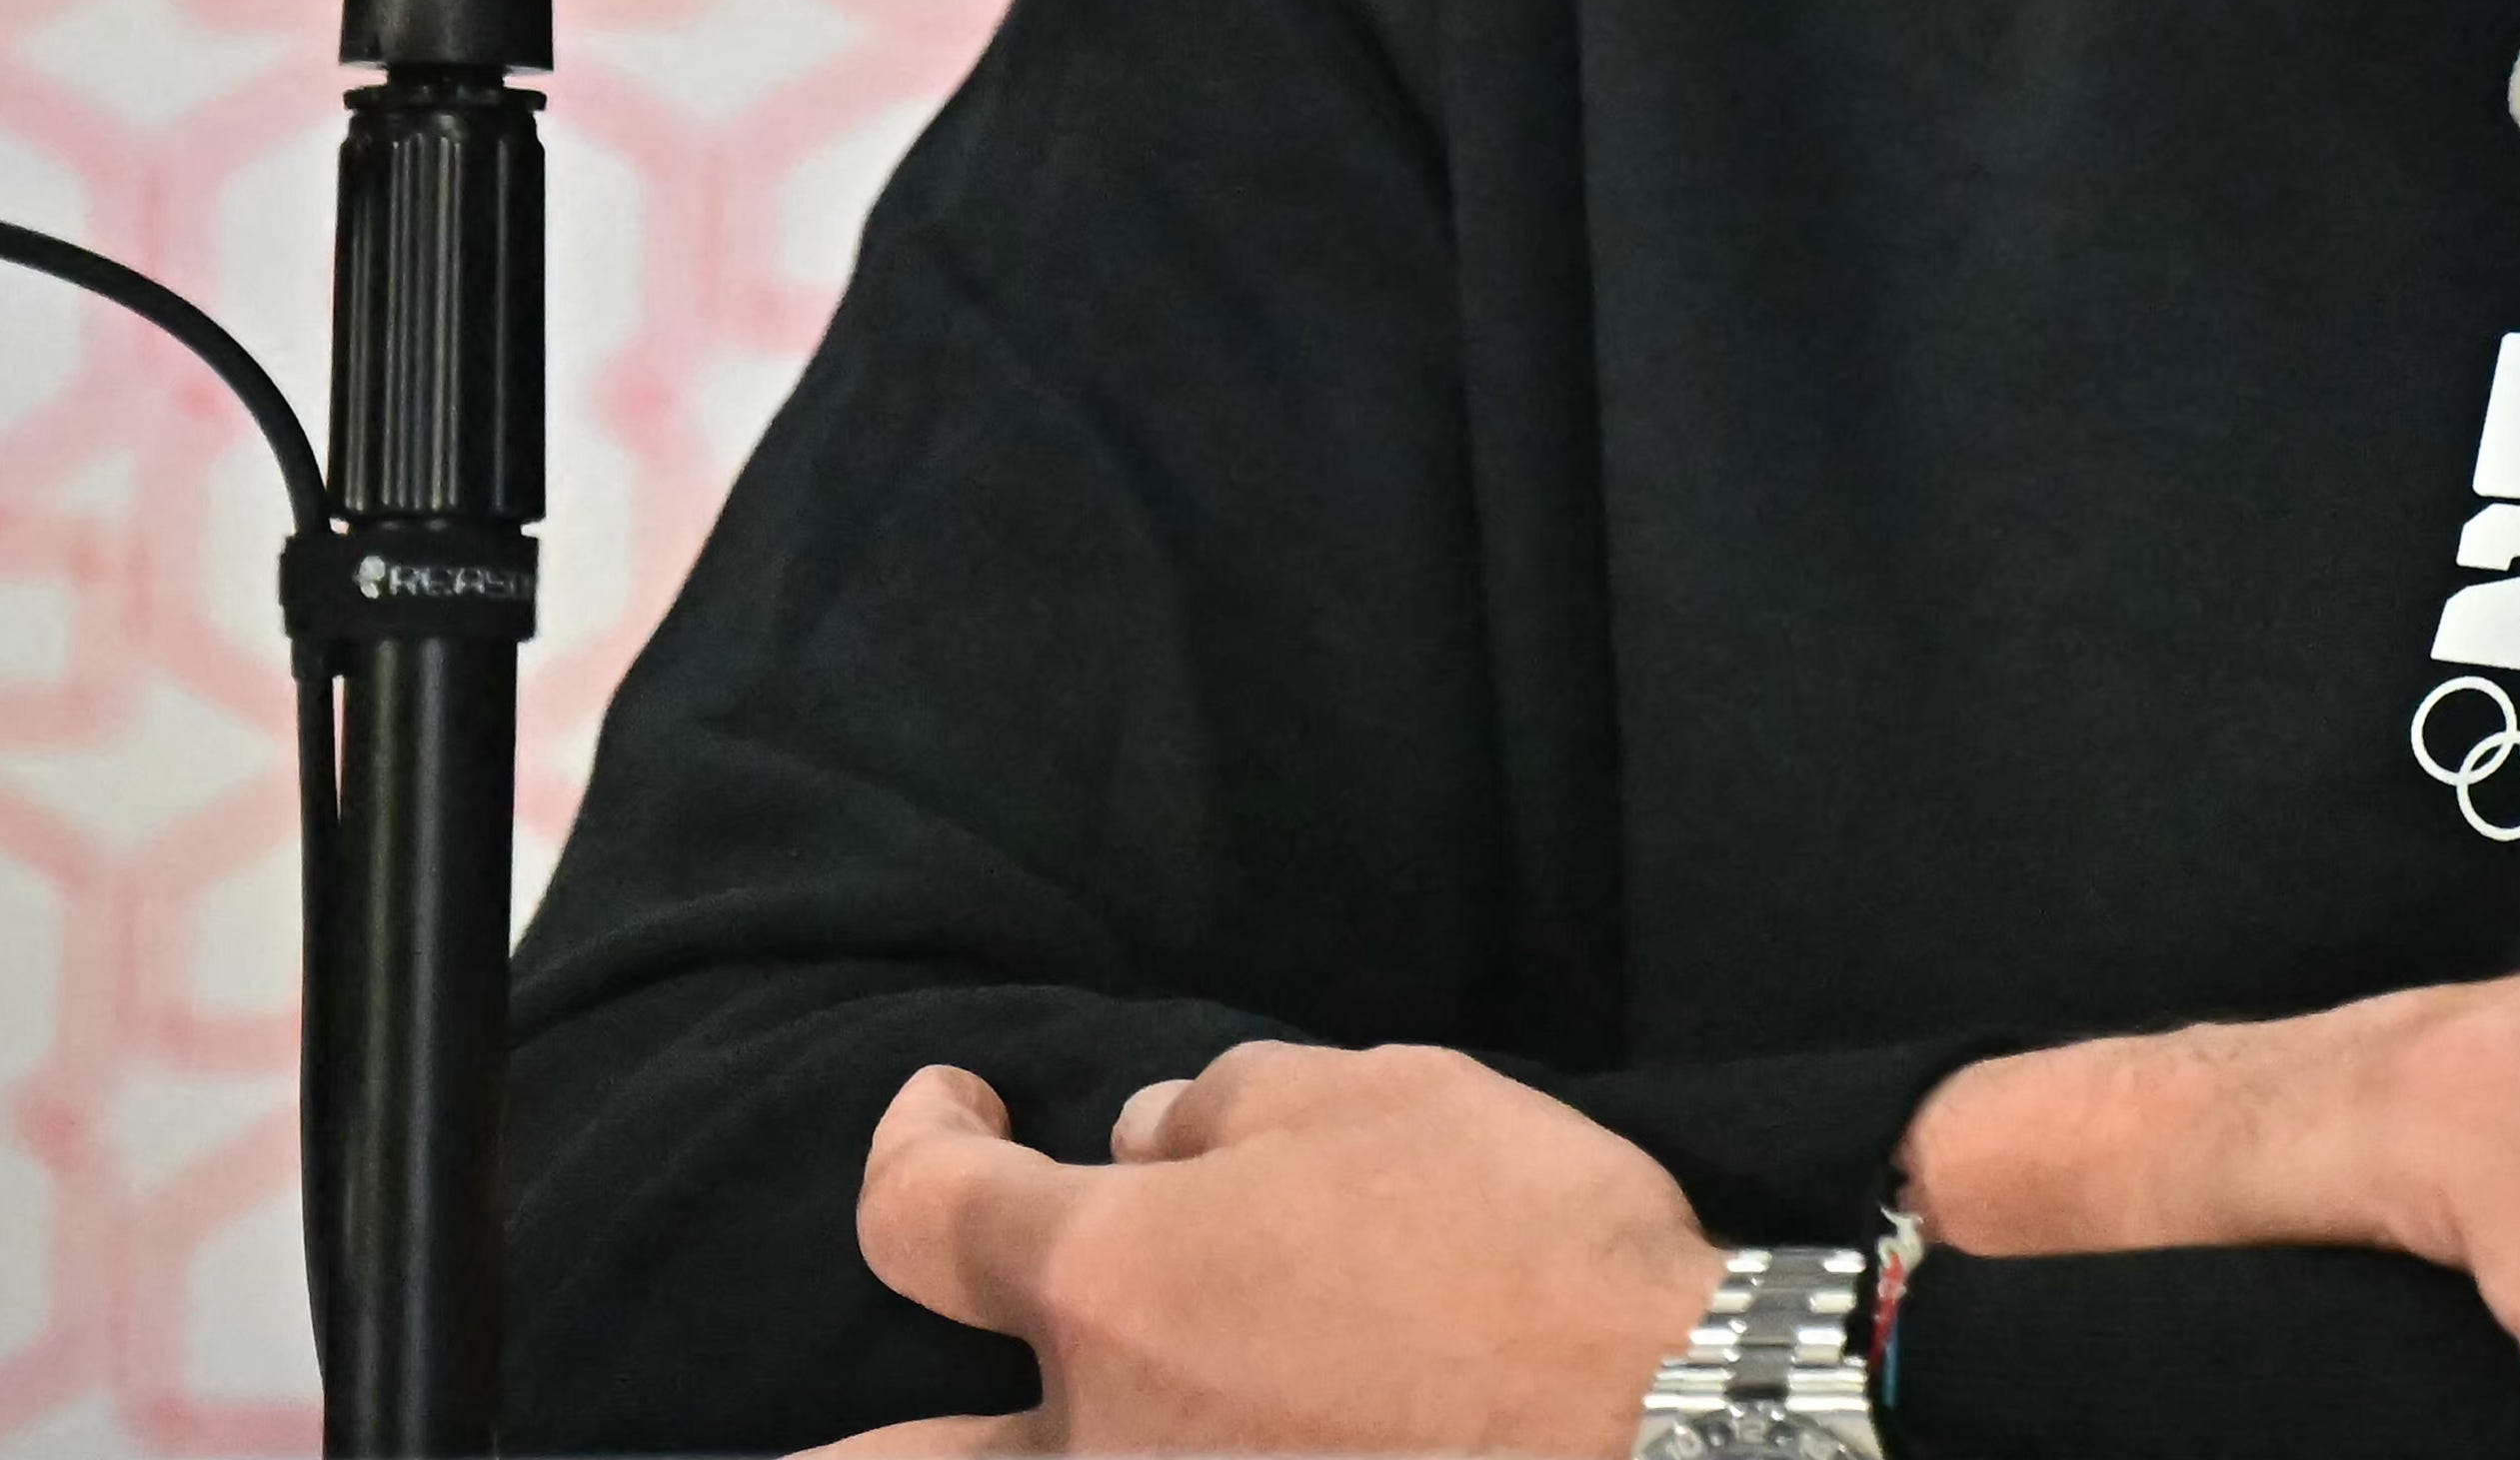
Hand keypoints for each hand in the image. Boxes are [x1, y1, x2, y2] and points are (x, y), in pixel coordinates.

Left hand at [803, 1042, 1728, 1459]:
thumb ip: (1226, 1106)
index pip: (921, 1213)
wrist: (1671, 1436)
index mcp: (1109, 1284)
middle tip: (851, 1409)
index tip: (950, 1102)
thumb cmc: (1525, 1246)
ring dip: (1012, 1457)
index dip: (915, 1136)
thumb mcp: (1383, 1095)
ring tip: (1035, 1430)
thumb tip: (1138, 1133)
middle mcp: (1100, 1442)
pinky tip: (1219, 1444)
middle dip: (848, 1435)